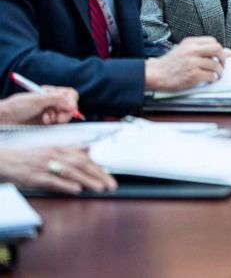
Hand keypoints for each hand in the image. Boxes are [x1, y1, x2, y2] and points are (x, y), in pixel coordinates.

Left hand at [0, 88, 79, 124]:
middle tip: (59, 119)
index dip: (72, 101)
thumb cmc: (17, 106)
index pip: (69, 94)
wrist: (4, 118)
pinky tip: (44, 121)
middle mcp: (51, 101)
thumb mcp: (38, 100)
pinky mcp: (45, 122)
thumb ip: (57, 99)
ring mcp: (49, 111)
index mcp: (50, 92)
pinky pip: (57, 123)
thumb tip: (72, 105)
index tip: (70, 108)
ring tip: (47, 119)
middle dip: (66, 112)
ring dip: (58, 118)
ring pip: (64, 115)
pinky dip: (53, 123)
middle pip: (69, 106)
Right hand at [0, 146, 116, 193]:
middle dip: (98, 174)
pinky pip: (52, 180)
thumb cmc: (28, 158)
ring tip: (99, 187)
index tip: (109, 173)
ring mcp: (44, 166)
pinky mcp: (34, 177)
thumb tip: (88, 151)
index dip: (98, 166)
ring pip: (70, 172)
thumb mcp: (50, 151)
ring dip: (87, 180)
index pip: (83, 157)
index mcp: (58, 149)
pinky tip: (76, 189)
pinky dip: (65, 185)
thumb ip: (69, 152)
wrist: (4, 161)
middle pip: (81, 164)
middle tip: (111, 184)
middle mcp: (54, 155)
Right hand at [145, 36, 230, 90]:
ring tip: (217, 74)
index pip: (212, 41)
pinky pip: (211, 75)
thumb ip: (197, 49)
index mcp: (190, 42)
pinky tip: (210, 79)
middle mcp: (192, 51)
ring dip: (219, 71)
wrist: (155, 74)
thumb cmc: (168, 64)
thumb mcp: (182, 50)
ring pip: (215, 65)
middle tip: (222, 64)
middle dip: (223, 58)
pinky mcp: (193, 75)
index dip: (220, 49)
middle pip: (217, 49)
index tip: (221, 55)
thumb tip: (218, 51)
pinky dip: (213, 78)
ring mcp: (193, 63)